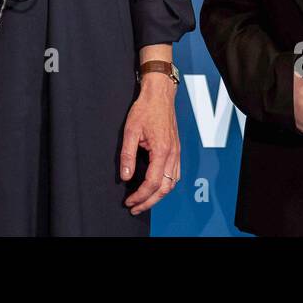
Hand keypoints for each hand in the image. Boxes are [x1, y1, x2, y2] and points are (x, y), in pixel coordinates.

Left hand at [121, 76, 180, 214]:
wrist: (160, 94)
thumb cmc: (145, 109)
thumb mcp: (130, 131)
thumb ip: (127, 156)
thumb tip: (125, 176)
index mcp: (162, 151)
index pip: (152, 182)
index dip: (140, 196)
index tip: (129, 201)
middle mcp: (173, 154)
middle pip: (164, 188)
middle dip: (149, 201)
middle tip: (135, 207)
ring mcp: (177, 152)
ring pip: (172, 183)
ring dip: (158, 196)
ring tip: (144, 201)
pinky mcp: (176, 150)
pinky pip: (175, 175)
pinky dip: (166, 185)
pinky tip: (156, 187)